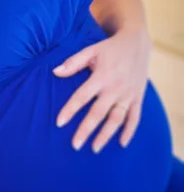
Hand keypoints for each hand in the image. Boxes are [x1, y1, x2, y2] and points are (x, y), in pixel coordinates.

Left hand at [53, 27, 151, 152]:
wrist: (137, 42)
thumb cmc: (109, 48)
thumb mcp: (90, 50)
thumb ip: (73, 63)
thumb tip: (54, 72)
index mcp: (101, 76)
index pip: (82, 96)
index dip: (70, 110)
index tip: (59, 123)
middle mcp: (115, 87)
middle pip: (99, 113)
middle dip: (86, 130)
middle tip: (75, 145)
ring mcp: (128, 94)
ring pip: (117, 119)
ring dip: (106, 135)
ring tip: (95, 149)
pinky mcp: (138, 97)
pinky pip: (135, 117)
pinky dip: (129, 131)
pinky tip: (121, 143)